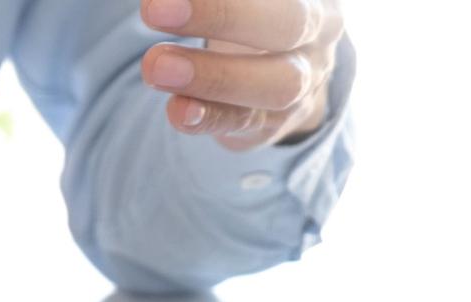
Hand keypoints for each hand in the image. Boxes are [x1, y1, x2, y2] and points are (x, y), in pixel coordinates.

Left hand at [140, 0, 345, 150]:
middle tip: (152, 10)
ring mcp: (305, 82)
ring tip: (155, 68)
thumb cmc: (260, 9)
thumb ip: (217, 1)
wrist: (293, 59)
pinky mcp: (275, 120)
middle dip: (223, 15)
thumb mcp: (250, 3)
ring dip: (212, 77)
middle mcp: (319, 33)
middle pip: (288, 24)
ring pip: (276, 84)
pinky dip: (210, 117)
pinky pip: (247, 121)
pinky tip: (177, 110)